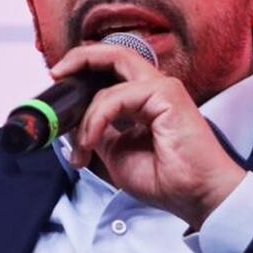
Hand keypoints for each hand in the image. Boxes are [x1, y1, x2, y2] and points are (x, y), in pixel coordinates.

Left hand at [51, 43, 246, 229]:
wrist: (196, 198)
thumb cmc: (167, 180)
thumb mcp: (115, 152)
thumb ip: (98, 130)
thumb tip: (72, 121)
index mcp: (145, 99)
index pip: (111, 70)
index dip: (83, 69)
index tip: (59, 81)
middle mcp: (155, 89)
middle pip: (113, 54)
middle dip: (79, 58)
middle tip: (56, 73)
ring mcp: (162, 89)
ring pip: (109, 81)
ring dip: (86, 115)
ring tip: (83, 145)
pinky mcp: (166, 95)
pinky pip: (115, 98)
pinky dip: (96, 119)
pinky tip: (93, 140)